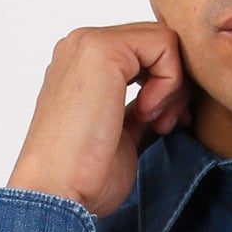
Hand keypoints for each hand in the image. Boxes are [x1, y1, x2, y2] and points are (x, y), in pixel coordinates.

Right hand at [7, 23, 192, 215]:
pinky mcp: (102, 50)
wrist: (57, 191)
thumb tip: (172, 101)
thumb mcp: (122, 133)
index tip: (162, 125)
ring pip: (163, 39)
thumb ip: (141, 108)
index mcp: (80, 65)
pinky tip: (147, 113)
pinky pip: (164, 44)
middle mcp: (81, 47)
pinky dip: (170, 81)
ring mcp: (89, 44)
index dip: (166, 85)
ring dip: (173, 84)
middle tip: (164, 124)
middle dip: (174, 84)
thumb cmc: (83, 175)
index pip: (144, 53)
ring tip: (155, 121)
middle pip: (156, 43)